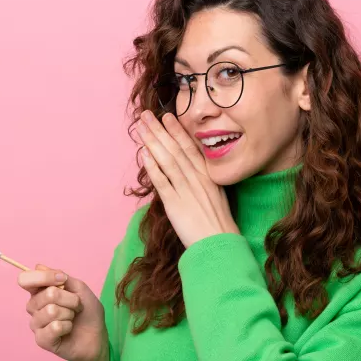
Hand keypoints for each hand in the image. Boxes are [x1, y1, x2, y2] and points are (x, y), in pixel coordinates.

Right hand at [17, 265, 107, 360]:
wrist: (96, 337)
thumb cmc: (87, 313)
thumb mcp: (79, 288)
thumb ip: (61, 277)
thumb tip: (38, 266)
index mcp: (39, 292)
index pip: (26, 280)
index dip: (44, 277)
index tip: (62, 279)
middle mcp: (34, 307)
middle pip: (48, 294)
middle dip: (70, 299)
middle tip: (76, 306)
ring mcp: (36, 324)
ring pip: (51, 311)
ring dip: (69, 314)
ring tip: (72, 319)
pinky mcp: (41, 340)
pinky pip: (54, 327)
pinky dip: (67, 327)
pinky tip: (68, 330)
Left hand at [135, 110, 238, 247]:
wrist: (219, 245)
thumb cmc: (218, 224)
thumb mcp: (216, 196)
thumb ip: (203, 181)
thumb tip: (189, 170)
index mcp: (208, 176)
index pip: (190, 148)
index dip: (177, 131)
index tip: (167, 116)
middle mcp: (197, 179)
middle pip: (175, 149)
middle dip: (159, 130)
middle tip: (146, 115)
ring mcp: (186, 191)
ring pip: (167, 161)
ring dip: (152, 142)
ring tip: (140, 129)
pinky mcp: (176, 205)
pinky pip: (162, 182)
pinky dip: (152, 167)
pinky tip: (143, 154)